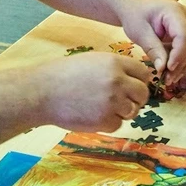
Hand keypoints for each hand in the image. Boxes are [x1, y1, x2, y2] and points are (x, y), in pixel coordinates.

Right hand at [33, 52, 150, 131]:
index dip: (139, 80)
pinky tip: (92, 115)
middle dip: (136, 98)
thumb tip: (133, 80)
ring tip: (102, 107)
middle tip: (123, 101)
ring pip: (132, 111)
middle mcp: (118, 81)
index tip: (133, 86)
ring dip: (121, 112)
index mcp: (115, 62)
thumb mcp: (92, 61)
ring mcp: (112, 102)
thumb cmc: (63, 74)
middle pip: (143, 93)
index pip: (143, 73)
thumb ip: (114, 68)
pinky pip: (117, 124)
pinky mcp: (104, 120)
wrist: (42, 92)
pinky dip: (108, 123)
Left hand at [120, 0, 185, 84]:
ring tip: (170, 79)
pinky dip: (185, 63)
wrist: (134, 6)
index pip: (184, 36)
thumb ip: (152, 49)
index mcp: (175, 12)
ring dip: (185, 66)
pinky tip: (174, 73)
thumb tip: (163, 69)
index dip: (179, 55)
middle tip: (168, 79)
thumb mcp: (140, 32)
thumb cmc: (135, 15)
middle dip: (183, 64)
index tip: (168, 69)